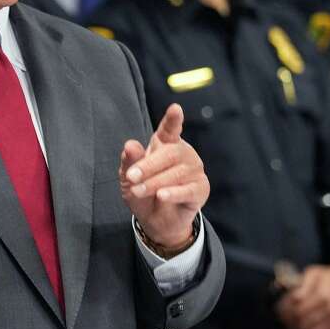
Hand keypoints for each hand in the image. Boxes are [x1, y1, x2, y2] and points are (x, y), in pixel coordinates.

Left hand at [120, 104, 208, 253]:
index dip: (173, 120)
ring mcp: (194, 170)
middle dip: (148, 165)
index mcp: (165, 144)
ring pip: (177, 173)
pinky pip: (188, 189)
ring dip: (154, 183)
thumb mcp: (128, 177)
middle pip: (170, 153)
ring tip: (138, 191)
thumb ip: (130, 161)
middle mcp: (182, 153)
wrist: (155, 220)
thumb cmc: (142, 191)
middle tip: (131, 177)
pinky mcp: (201, 189)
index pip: (169, 130)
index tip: (175, 108)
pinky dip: (173, 193)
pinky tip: (162, 196)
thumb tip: (130, 144)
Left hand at [275, 260, 329, 328]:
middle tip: (282, 320)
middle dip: (288, 322)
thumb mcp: (314, 272)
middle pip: (302, 322)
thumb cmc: (328, 276)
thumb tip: (288, 295)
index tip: (278, 310)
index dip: (284, 310)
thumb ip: (301, 283)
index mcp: (322, 293)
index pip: (297, 307)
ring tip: (290, 328)